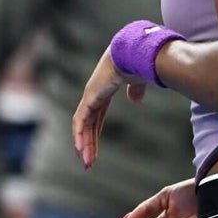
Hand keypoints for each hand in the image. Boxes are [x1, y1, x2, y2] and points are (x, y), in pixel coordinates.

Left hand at [72, 47, 147, 167]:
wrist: (133, 54)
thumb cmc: (137, 64)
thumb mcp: (137, 82)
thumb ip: (135, 91)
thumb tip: (135, 101)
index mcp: (104, 92)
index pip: (96, 118)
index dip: (95, 135)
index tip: (95, 151)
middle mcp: (94, 95)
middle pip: (89, 125)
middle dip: (89, 145)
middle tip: (88, 163)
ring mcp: (90, 96)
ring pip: (83, 126)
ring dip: (85, 145)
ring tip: (86, 163)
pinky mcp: (89, 97)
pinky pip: (81, 120)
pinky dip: (80, 135)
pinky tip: (80, 149)